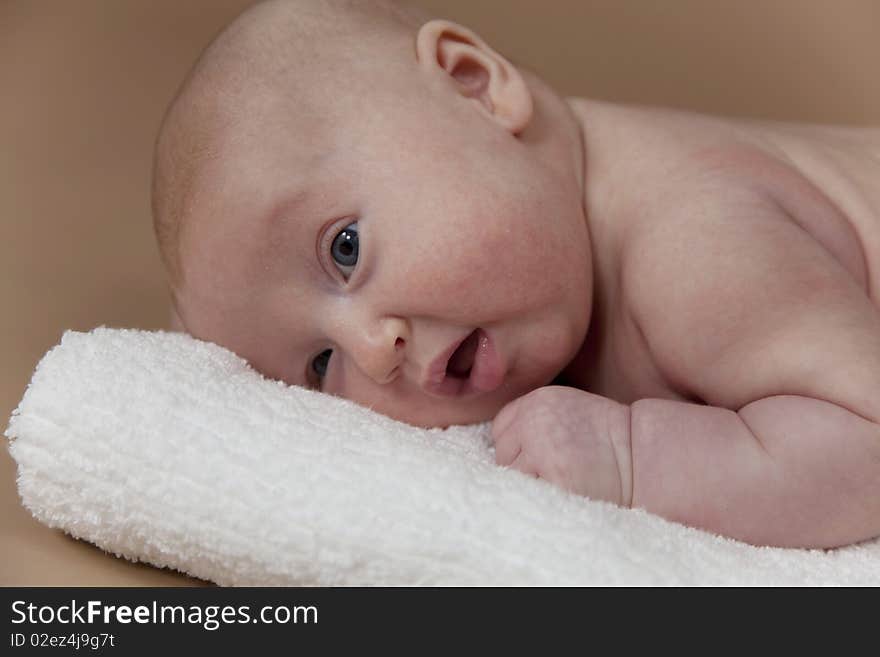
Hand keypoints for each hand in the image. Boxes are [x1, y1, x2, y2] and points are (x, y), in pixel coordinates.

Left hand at [491, 386, 632, 505]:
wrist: (644, 454)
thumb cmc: (605, 439)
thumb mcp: (564, 411)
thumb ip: (532, 421)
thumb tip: (498, 449)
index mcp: (537, 401)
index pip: (501, 430)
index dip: (518, 447)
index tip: (543, 454)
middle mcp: (535, 420)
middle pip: (502, 455)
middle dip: (523, 467)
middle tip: (557, 468)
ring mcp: (543, 449)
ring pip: (513, 478)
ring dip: (532, 484)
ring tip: (563, 478)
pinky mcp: (556, 478)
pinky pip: (531, 496)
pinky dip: (543, 499)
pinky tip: (566, 490)